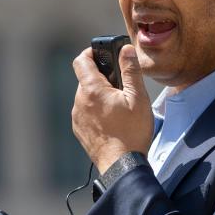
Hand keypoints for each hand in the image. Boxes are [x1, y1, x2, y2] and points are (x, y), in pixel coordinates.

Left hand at [72, 44, 152, 173]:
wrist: (121, 165)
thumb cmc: (131, 133)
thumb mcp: (138, 98)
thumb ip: (130, 71)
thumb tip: (125, 49)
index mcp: (92, 90)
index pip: (81, 60)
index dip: (91, 53)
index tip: (103, 54)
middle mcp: (79, 102)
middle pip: (86, 79)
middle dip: (101, 78)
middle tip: (121, 87)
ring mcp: (77, 117)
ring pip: (86, 97)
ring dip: (99, 96)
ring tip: (119, 107)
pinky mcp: (79, 130)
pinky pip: (85, 112)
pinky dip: (96, 111)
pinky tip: (112, 121)